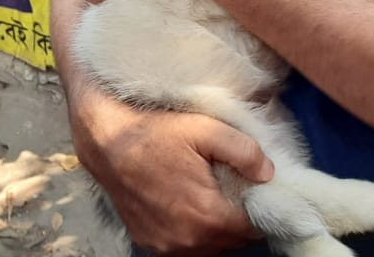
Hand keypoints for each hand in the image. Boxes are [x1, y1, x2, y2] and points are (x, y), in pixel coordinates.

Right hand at [71, 84, 270, 254]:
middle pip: (233, 239)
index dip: (259, 205)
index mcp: (206, 217)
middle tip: (229, 184)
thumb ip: (244, 151)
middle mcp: (187, 241)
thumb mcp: (204, 128)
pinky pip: (184, 245)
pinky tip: (184, 203)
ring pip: (210, 246)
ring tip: (206, 193)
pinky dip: (191, 230)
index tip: (253, 187)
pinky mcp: (148, 243)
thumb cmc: (153, 131)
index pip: (254, 227)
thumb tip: (268, 173)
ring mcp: (165, 246)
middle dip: (237, 215)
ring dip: (214, 225)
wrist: (104, 139)